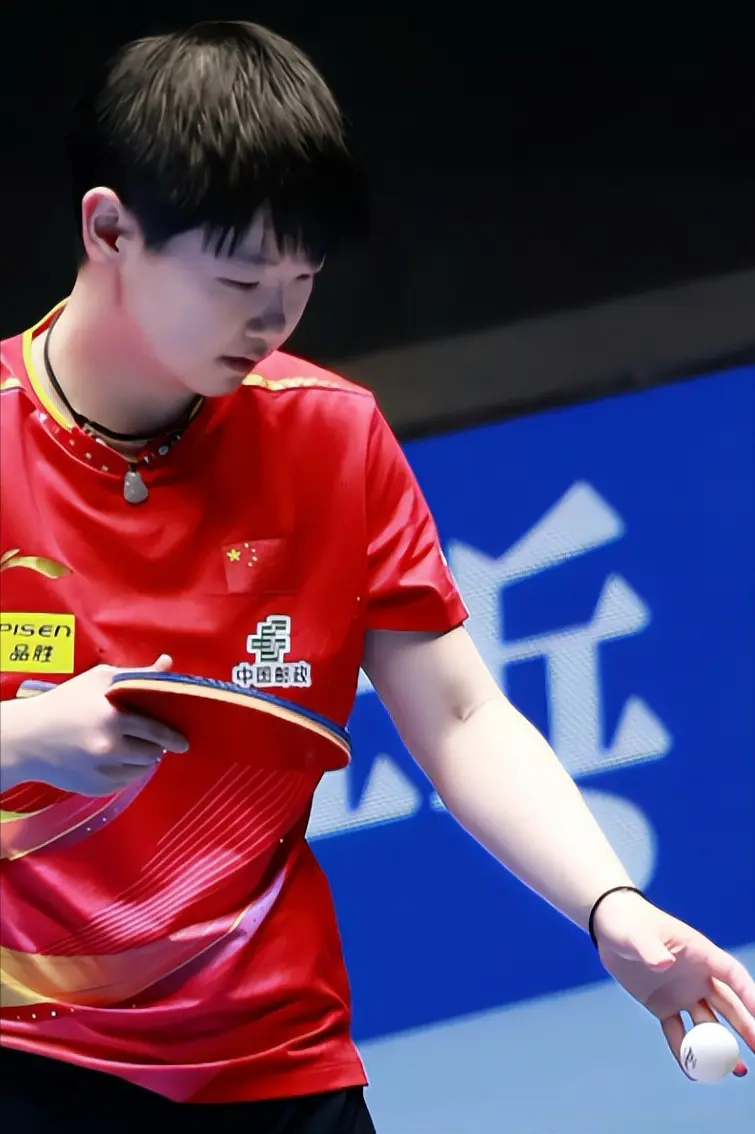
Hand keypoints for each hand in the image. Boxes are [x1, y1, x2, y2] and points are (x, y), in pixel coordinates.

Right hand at [11, 655, 187, 795]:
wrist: (27, 738)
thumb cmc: (64, 701)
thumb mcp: (100, 679)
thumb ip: (138, 674)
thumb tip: (168, 664)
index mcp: (113, 718)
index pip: (157, 731)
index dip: (174, 737)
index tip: (183, 742)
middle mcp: (110, 748)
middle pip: (152, 753)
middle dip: (155, 746)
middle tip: (148, 738)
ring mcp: (101, 772)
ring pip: (140, 770)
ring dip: (142, 759)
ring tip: (130, 746)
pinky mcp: (94, 788)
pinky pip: (124, 783)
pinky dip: (125, 772)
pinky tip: (115, 759)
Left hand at [593, 889, 754, 1077]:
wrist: (609, 927)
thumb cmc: (627, 922)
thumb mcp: (637, 935)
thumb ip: (650, 949)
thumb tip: (663, 963)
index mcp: (698, 953)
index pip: (731, 974)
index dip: (749, 994)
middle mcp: (696, 976)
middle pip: (729, 1004)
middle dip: (746, 1026)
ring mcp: (682, 993)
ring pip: (708, 1023)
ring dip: (720, 1046)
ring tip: (735, 1069)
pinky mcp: (663, 1006)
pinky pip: (678, 1032)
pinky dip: (685, 1051)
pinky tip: (693, 1071)